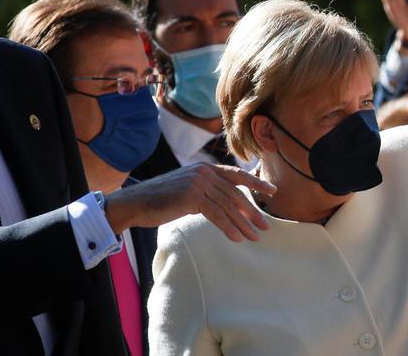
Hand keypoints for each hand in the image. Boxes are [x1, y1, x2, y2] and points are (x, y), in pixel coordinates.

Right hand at [104, 163, 276, 241]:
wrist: (136, 202)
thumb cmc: (160, 200)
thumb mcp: (186, 189)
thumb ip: (205, 190)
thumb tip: (223, 203)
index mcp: (204, 169)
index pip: (236, 174)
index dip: (255, 183)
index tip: (272, 191)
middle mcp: (203, 172)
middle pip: (235, 193)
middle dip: (253, 212)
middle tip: (266, 226)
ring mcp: (198, 183)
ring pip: (228, 205)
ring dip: (244, 224)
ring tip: (255, 237)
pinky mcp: (191, 197)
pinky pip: (216, 214)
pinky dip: (228, 227)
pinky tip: (237, 238)